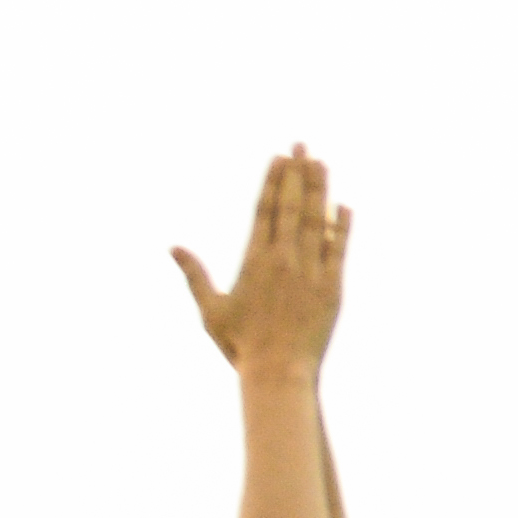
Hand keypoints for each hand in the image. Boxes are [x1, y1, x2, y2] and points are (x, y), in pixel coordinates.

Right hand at [170, 147, 351, 385]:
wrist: (278, 372)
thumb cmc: (240, 346)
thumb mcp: (210, 309)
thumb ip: (194, 275)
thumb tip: (173, 247)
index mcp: (254, 260)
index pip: (265, 210)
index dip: (273, 181)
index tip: (279, 158)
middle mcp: (283, 260)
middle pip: (292, 207)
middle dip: (296, 174)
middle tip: (302, 145)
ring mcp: (310, 272)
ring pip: (317, 222)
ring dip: (319, 191)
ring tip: (321, 163)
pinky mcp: (332, 289)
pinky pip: (338, 251)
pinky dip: (341, 227)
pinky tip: (343, 207)